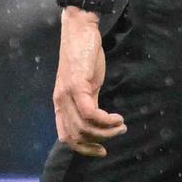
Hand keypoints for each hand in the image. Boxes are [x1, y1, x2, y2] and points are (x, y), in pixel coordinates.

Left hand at [52, 11, 123, 155]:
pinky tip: (117, 117)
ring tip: (120, 125)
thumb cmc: (84, 55)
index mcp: (60, 104)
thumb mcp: (86, 84)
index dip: (84, 149)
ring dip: (106, 131)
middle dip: (99, 142)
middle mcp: (61, 102)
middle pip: (76, 136)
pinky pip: (91, 113)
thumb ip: (88, 102)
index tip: (102, 150)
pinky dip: (106, 120)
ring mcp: (67, 94)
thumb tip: (97, 120)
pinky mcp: (78, 86)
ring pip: (84, 127)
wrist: (80, 31)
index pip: (66, 137)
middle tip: (117, 134)